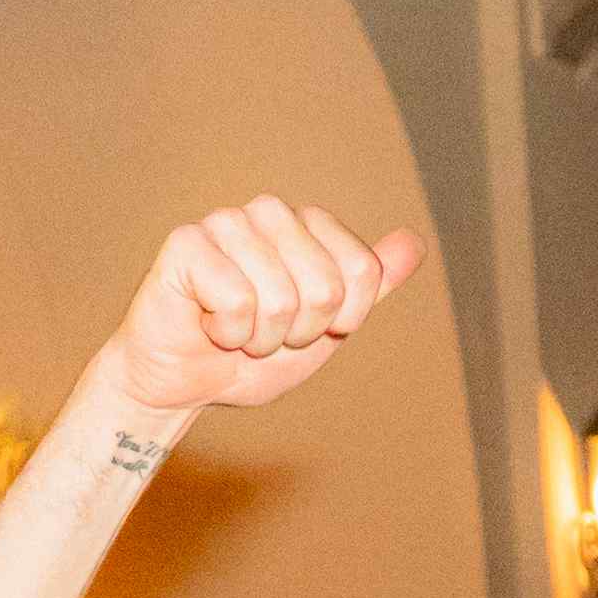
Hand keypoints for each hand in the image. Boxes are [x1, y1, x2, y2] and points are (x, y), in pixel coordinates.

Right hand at [102, 197, 424, 417]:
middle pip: (326, 287)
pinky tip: (207, 325)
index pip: (363, 273)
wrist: (184, 385)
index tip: (305, 327)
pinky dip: (226, 333)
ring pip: (280, 298)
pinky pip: (236, 302)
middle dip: (299, 332)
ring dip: (259, 337)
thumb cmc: (251, 355)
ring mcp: (226, 222)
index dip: (340, 320)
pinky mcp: (186, 243)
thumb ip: (370, 286)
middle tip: (263, 333)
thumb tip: (414, 243)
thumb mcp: (327, 328)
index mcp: (309, 225)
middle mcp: (269, 212)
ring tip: (234, 330)